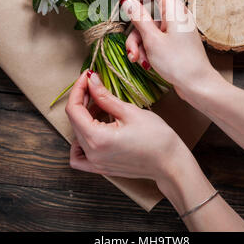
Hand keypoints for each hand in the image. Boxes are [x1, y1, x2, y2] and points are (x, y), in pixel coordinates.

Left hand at [65, 69, 187, 181]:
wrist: (170, 162)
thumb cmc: (156, 138)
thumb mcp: (129, 111)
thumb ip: (105, 96)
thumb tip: (91, 80)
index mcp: (97, 139)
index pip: (74, 109)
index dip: (78, 88)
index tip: (88, 75)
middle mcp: (92, 154)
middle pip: (74, 121)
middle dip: (82, 99)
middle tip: (95, 85)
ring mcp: (95, 163)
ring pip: (77, 134)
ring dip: (83, 117)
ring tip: (100, 106)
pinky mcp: (101, 167)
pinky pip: (80, 156)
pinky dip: (80, 141)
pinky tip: (93, 129)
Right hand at [122, 0, 220, 101]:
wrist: (198, 85)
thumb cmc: (179, 63)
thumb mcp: (153, 40)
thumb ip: (139, 18)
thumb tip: (127, 0)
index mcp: (174, 8)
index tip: (127, 1)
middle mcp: (175, 14)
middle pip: (147, 9)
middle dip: (134, 27)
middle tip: (130, 43)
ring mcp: (174, 28)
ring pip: (148, 26)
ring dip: (138, 42)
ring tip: (137, 59)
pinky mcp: (173, 40)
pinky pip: (154, 37)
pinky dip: (147, 48)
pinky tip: (145, 63)